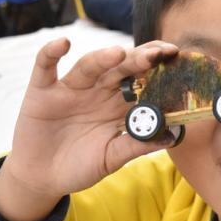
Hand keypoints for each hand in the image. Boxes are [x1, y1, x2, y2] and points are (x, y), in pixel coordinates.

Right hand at [0, 38, 178, 220]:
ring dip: (103, 57)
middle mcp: (97, 91)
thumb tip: (171, 137)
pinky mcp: (42, 90)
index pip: (141, 81)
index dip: (158, 71)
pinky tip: (63, 44)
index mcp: (118, 105)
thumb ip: (135, 146)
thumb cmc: (80, 166)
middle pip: (120, 69)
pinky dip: (51, 53)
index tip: (177, 62)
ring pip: (89, 66)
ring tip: (119, 54)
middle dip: (139, 59)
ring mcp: (70, 88)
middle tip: (158, 53)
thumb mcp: (110, 159)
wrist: (43, 177)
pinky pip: (45, 66)